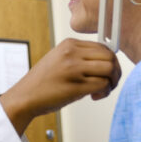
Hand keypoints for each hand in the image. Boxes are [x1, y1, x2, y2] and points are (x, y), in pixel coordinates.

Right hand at [0, 38, 120, 134]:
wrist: (25, 97)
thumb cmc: (42, 82)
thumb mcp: (59, 60)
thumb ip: (79, 57)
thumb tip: (105, 63)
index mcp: (68, 44)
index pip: (102, 47)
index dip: (110, 60)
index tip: (107, 71)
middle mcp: (71, 53)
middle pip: (109, 56)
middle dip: (115, 71)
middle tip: (110, 82)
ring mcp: (73, 69)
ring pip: (109, 69)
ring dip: (112, 82)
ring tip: (102, 90)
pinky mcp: (76, 86)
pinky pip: (102, 84)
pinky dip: (104, 92)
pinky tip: (94, 96)